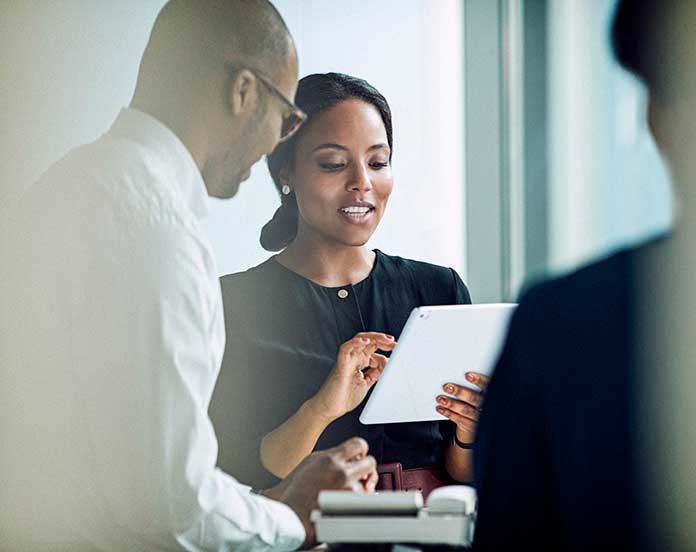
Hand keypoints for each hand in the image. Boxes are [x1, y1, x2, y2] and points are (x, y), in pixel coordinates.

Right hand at [263, 437, 377, 547]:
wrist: (290, 517)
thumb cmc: (296, 492)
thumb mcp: (311, 463)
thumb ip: (332, 456)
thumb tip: (350, 454)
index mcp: (330, 460)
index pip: (358, 444)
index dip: (361, 449)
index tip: (360, 454)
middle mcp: (342, 473)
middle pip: (370, 463)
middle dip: (366, 468)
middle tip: (360, 474)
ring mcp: (348, 492)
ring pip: (367, 485)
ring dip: (359, 488)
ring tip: (342, 494)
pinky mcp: (351, 509)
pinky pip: (363, 502)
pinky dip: (356, 502)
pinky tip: (343, 504)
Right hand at [310, 332, 395, 420]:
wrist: (329, 409)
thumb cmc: (345, 397)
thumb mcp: (368, 383)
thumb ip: (377, 373)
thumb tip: (390, 365)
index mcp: (361, 362)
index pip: (374, 348)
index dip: (386, 348)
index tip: (398, 350)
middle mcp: (354, 358)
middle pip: (369, 341)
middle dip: (382, 339)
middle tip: (394, 343)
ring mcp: (347, 360)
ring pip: (359, 340)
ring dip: (374, 338)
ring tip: (385, 340)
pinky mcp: (341, 365)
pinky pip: (346, 349)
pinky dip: (355, 343)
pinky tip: (365, 341)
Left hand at [435, 372, 489, 442]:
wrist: (478, 424)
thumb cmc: (476, 403)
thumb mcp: (479, 394)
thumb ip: (473, 387)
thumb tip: (457, 376)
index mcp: (490, 396)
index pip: (488, 386)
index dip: (479, 380)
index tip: (468, 375)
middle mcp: (486, 407)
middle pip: (474, 399)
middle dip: (460, 392)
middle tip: (448, 387)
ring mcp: (479, 418)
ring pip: (465, 410)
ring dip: (451, 404)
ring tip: (441, 398)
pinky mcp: (471, 427)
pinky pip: (459, 419)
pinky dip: (448, 413)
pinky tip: (440, 408)